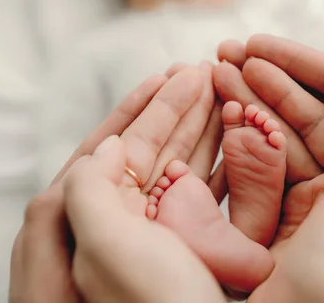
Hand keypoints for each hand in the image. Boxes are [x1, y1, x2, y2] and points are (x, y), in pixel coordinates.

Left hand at [10, 65, 217, 301]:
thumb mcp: (98, 248)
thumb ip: (88, 189)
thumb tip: (109, 146)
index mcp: (90, 214)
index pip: (118, 142)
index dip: (146, 104)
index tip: (173, 73)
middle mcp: (121, 221)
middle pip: (153, 149)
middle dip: (180, 109)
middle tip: (208, 74)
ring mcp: (156, 235)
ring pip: (180, 169)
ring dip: (203, 132)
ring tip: (225, 99)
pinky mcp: (187, 251)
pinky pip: (201, 199)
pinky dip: (219, 170)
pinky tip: (234, 150)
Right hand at [215, 40, 323, 301]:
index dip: (296, 63)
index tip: (256, 44)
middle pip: (302, 112)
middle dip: (262, 80)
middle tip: (221, 57)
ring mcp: (323, 203)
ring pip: (278, 142)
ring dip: (246, 107)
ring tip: (212, 80)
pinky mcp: (292, 231)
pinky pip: (263, 182)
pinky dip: (241, 152)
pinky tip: (222, 127)